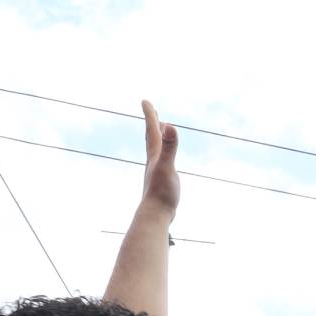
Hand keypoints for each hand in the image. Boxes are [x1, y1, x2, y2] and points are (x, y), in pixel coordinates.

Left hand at [140, 100, 179, 214]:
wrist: (155, 214)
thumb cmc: (161, 192)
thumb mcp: (167, 166)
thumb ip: (170, 147)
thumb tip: (171, 126)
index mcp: (154, 155)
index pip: (152, 131)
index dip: (150, 116)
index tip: (145, 101)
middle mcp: (153, 161)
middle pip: (151, 138)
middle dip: (152, 124)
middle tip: (152, 111)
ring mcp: (156, 171)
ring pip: (156, 149)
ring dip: (158, 138)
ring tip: (162, 132)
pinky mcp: (161, 180)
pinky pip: (162, 161)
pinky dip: (164, 153)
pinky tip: (166, 158)